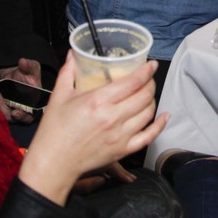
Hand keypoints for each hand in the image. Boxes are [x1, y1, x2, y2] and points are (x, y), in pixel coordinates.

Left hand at [0, 58, 43, 122]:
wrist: (16, 70)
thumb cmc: (28, 71)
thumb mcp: (32, 67)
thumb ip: (28, 66)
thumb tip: (22, 62)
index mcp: (31, 103)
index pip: (28, 116)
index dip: (22, 117)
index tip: (15, 113)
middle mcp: (19, 109)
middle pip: (10, 117)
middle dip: (1, 107)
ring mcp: (8, 108)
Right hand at [17, 54, 167, 205]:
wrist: (54, 162)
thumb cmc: (54, 130)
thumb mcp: (59, 96)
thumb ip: (68, 72)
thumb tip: (73, 54)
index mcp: (98, 101)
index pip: (133, 82)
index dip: (146, 71)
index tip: (151, 64)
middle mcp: (113, 117)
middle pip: (144, 96)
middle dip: (150, 83)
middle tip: (147, 78)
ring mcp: (121, 135)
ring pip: (149, 113)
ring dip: (152, 100)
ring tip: (148, 94)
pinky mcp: (123, 150)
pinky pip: (149, 136)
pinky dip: (159, 125)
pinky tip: (164, 117)